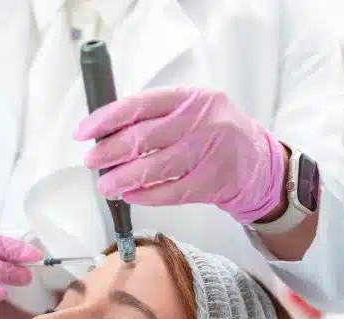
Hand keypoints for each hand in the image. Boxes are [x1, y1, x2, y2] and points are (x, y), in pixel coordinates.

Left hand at [75, 87, 285, 223]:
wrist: (259, 162)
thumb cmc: (216, 132)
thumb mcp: (192, 110)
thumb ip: (157, 116)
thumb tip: (108, 133)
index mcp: (191, 97)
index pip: (140, 105)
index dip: (107, 119)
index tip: (85, 132)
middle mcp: (202, 121)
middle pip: (144, 137)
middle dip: (110, 151)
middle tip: (91, 161)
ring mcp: (209, 152)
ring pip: (155, 167)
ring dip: (123, 178)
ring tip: (105, 184)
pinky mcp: (213, 182)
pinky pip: (171, 192)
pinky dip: (146, 195)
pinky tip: (130, 196)